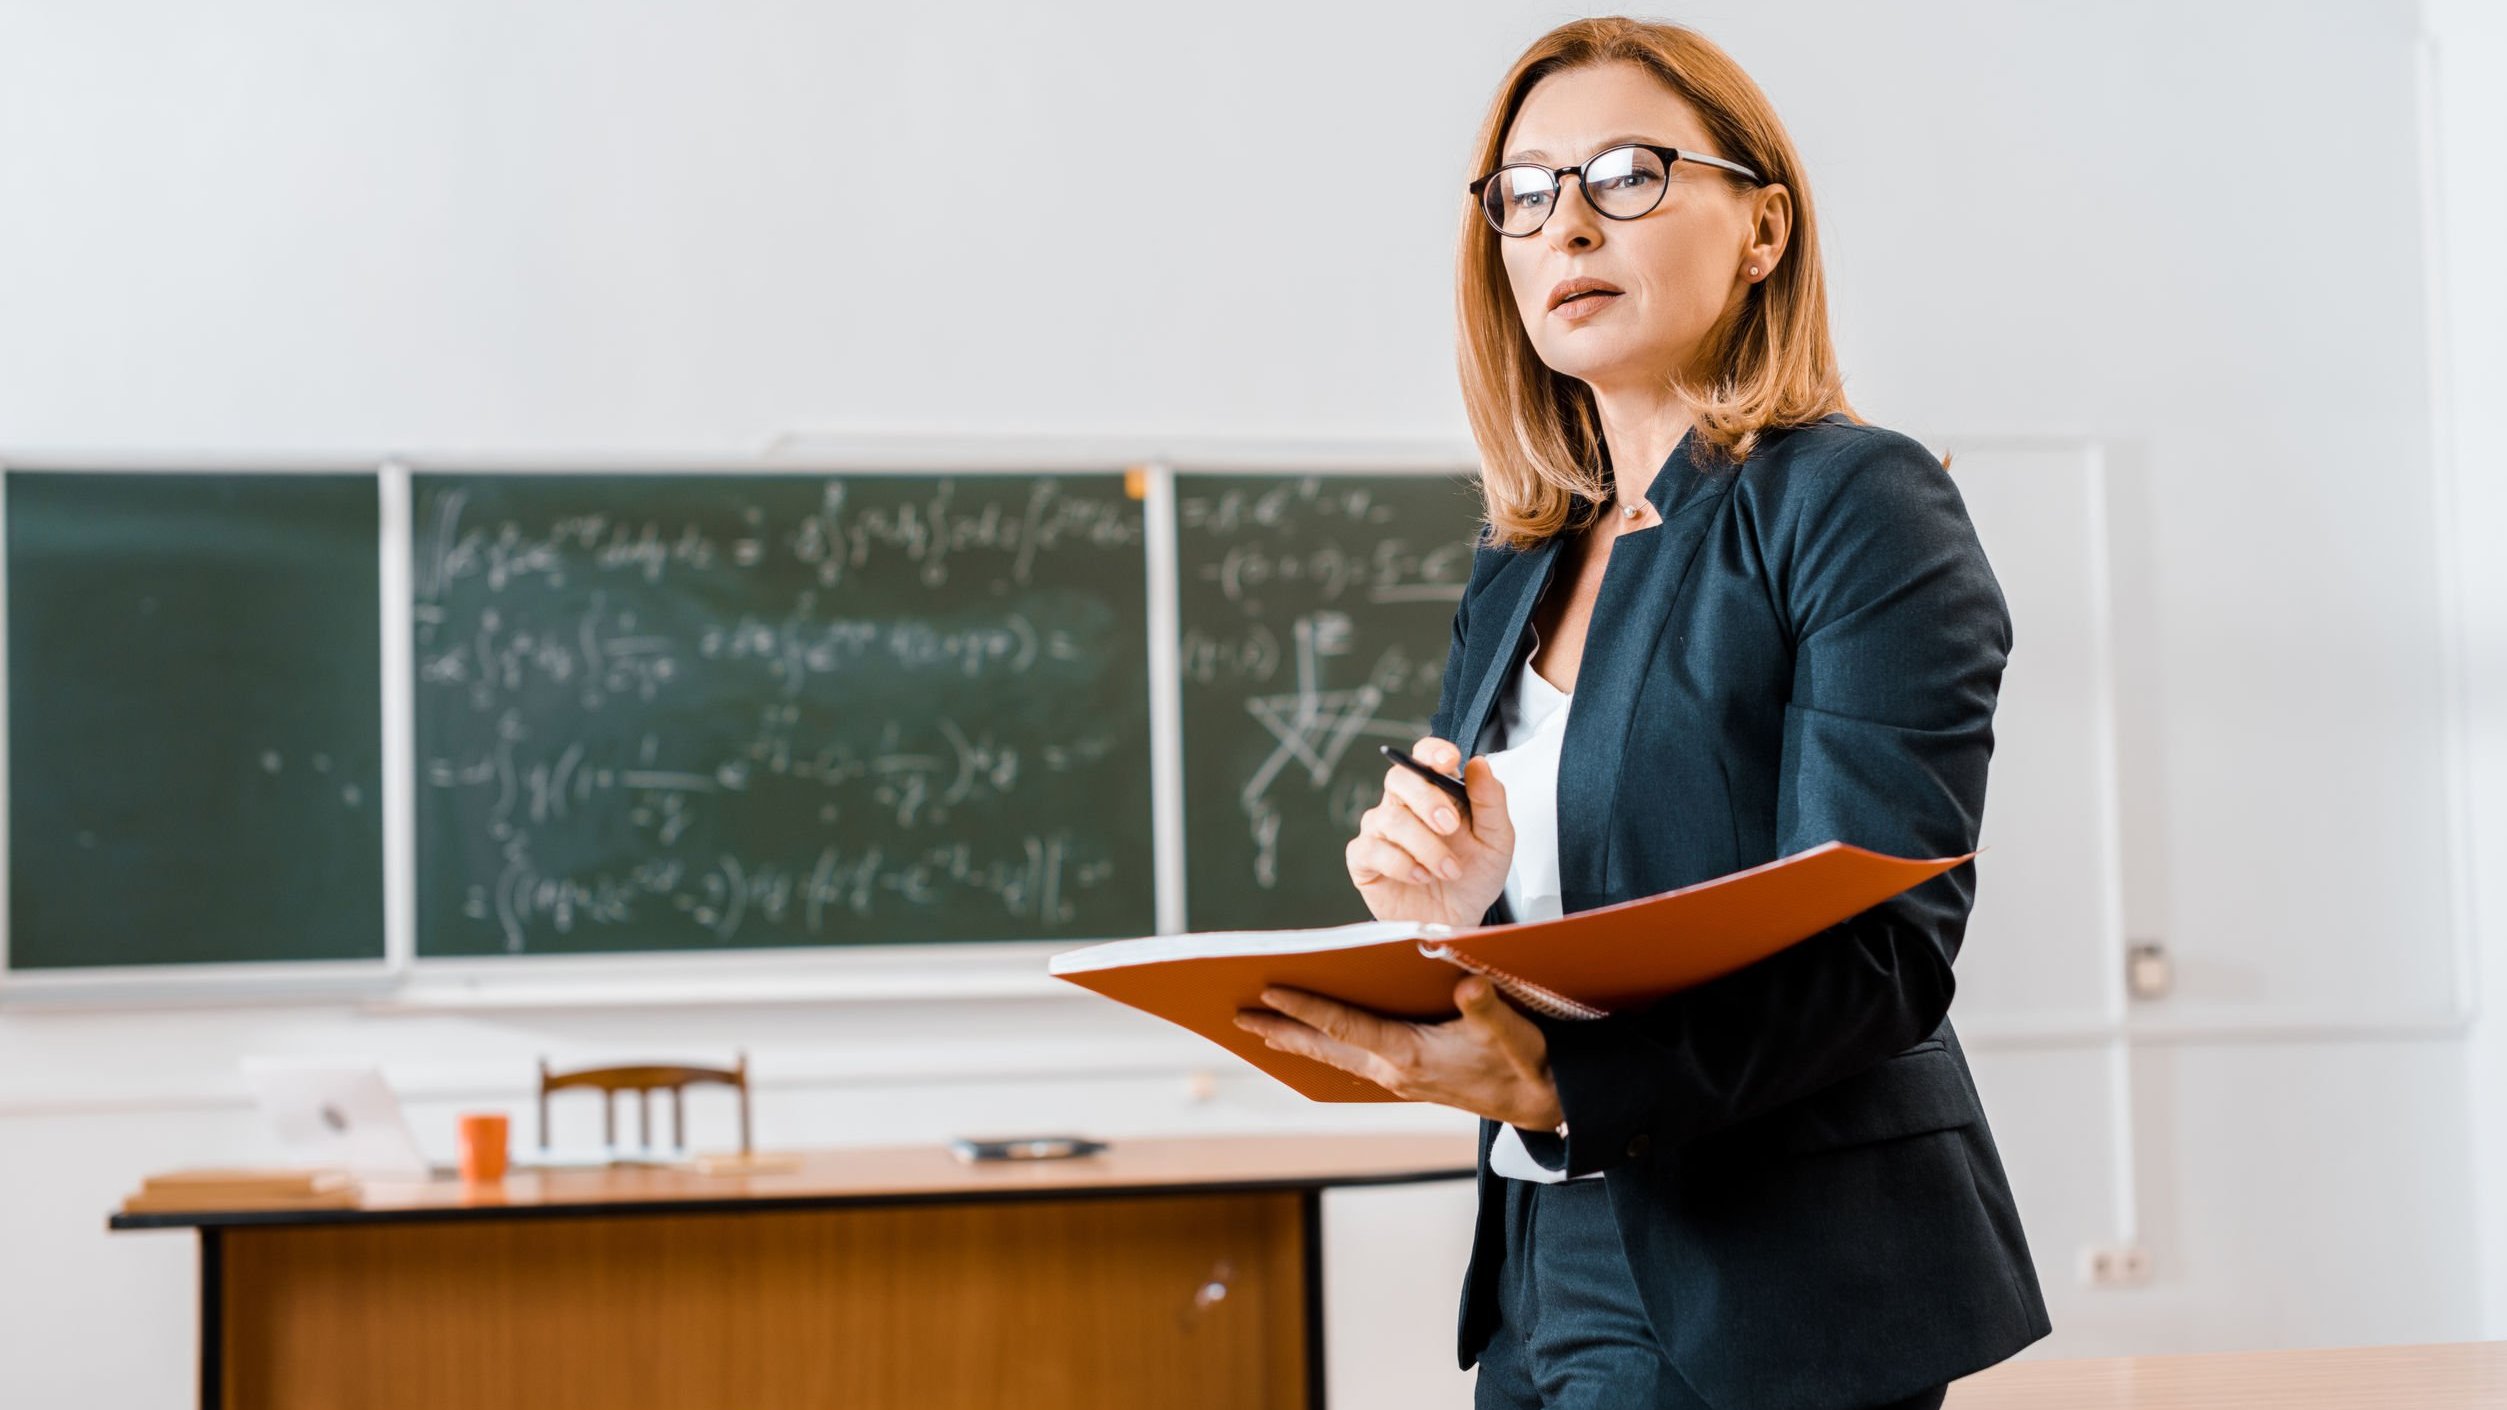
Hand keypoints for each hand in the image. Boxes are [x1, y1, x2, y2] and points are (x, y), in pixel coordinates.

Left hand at [1232, 977, 1565, 1129]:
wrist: (1546, 1105)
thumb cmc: (1530, 1064)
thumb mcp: (1516, 1036)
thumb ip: (1490, 1012)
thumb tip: (1466, 987)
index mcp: (1413, 1056)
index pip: (1347, 1027)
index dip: (1307, 1007)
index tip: (1270, 989)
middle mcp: (1396, 1072)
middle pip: (1324, 1049)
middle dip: (1279, 1031)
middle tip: (1235, 1015)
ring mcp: (1398, 1079)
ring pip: (1333, 1059)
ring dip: (1295, 1042)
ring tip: (1259, 1026)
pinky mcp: (1406, 1079)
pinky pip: (1351, 1062)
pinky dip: (1323, 1048)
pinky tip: (1311, 1040)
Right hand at [1346, 734, 1513, 929]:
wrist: (1459, 921)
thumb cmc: (1473, 878)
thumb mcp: (1497, 840)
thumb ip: (1491, 801)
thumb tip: (1479, 764)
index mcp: (1435, 792)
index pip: (1423, 756)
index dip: (1431, 752)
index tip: (1448, 760)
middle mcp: (1403, 806)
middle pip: (1399, 779)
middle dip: (1427, 800)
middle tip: (1451, 826)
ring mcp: (1380, 831)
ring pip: (1390, 819)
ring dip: (1426, 846)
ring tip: (1449, 870)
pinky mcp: (1364, 860)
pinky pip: (1371, 850)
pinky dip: (1401, 864)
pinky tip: (1421, 876)